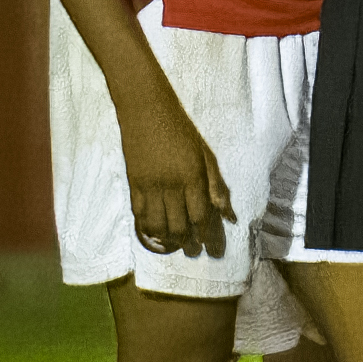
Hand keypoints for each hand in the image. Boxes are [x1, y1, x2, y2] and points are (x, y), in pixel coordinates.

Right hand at [115, 84, 231, 258]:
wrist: (146, 111)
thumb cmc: (181, 131)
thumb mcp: (206, 156)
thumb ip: (217, 186)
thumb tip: (229, 216)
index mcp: (192, 176)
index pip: (200, 214)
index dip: (203, 233)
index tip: (205, 244)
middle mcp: (171, 184)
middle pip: (178, 224)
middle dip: (185, 242)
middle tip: (190, 250)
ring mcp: (149, 184)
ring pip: (157, 223)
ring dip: (165, 238)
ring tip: (172, 245)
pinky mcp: (133, 182)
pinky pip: (139, 212)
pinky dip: (145, 227)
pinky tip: (152, 234)